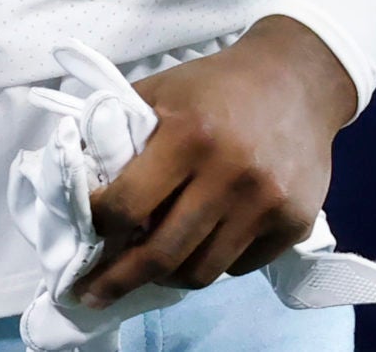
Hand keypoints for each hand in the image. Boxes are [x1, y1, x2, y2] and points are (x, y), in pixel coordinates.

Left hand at [74, 17, 357, 308]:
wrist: (295, 80)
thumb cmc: (214, 86)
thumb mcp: (159, 91)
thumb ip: (119, 132)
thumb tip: (80, 182)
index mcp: (187, 135)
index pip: (130, 204)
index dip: (98, 226)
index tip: (82, 233)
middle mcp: (229, 175)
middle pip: (164, 253)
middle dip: (119, 281)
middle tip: (92, 295)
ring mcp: (266, 204)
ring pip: (203, 271)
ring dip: (166, 278)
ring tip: (146, 272)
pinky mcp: (294, 225)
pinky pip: (240, 266)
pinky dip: (211, 263)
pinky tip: (197, 248)